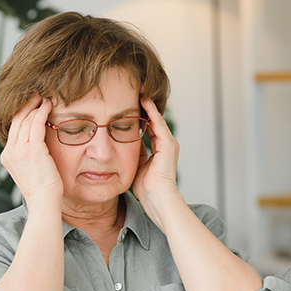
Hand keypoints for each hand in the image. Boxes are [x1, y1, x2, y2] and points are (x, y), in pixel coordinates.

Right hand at [0, 96, 63, 207]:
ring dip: (35, 106)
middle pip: (16, 120)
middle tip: (36, 94)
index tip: (29, 104)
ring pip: (25, 120)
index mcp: (8, 156)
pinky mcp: (32, 150)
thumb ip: (29, 155)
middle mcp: (11, 152)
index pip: (13, 129)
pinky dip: (42, 111)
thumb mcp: (30, 170)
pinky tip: (48, 105)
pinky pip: (36, 123)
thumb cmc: (43, 190)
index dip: (21, 113)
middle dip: (26, 105)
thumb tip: (37, 144)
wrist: (44, 202)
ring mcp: (20, 150)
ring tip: (44, 97)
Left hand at [132, 98, 180, 226]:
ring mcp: (169, 144)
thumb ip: (133, 155)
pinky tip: (143, 101)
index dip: (139, 116)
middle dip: (144, 107)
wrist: (158, 200)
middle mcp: (166, 145)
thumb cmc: (147, 190)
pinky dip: (151, 111)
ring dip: (148, 104)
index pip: (148, 128)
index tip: (129, 105)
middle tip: (134, 91)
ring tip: (140, 90)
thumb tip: (122, 145)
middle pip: (153, 120)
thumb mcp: (136, 167)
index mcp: (159, 151)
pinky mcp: (168, 145)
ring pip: (156, 119)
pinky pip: (158, 123)